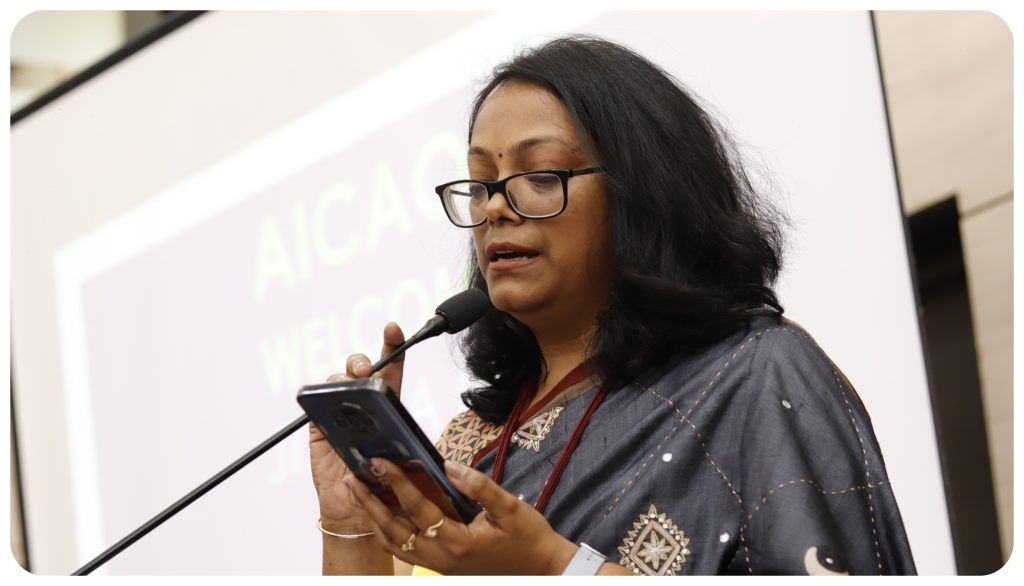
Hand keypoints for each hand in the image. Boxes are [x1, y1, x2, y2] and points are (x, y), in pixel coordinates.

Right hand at [309, 322, 405, 528]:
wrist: (359, 509)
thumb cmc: (386, 482)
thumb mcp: (403, 458)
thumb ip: (402, 441)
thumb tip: (397, 427)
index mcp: (388, 404)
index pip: (391, 368)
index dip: (393, 345)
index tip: (393, 329)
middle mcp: (362, 402)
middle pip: (360, 368)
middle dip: (362, 361)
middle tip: (365, 372)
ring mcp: (338, 411)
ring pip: (337, 380)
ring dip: (343, 377)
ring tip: (351, 384)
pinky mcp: (318, 425)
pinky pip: (315, 402)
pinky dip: (319, 396)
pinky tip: (325, 398)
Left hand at [344, 458, 577, 574]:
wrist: (540, 569)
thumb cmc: (527, 538)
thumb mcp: (509, 507)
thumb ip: (478, 485)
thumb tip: (449, 466)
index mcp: (458, 541)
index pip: (418, 508)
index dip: (397, 483)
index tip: (381, 462)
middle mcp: (441, 558)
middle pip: (393, 530)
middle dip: (370, 502)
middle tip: (353, 477)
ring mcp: (438, 566)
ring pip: (393, 544)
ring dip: (373, 517)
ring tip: (358, 492)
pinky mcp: (439, 567)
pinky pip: (403, 551)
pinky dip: (387, 532)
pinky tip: (381, 513)